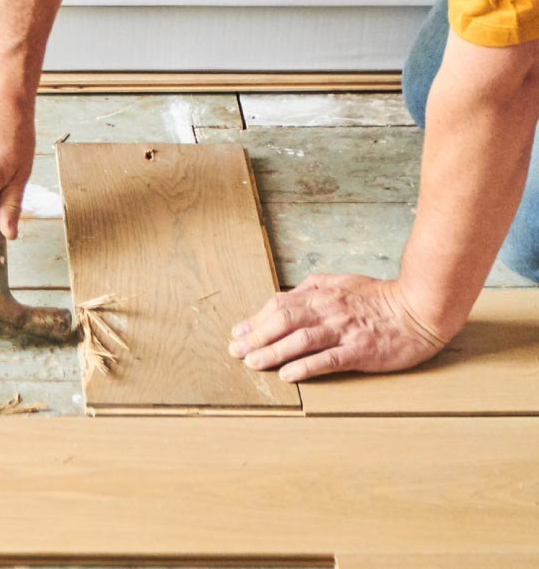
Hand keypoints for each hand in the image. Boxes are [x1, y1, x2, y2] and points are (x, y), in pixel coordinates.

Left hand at [228, 274, 448, 381]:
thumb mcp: (343, 282)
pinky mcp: (360, 351)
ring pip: (300, 340)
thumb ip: (314, 287)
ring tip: (252, 363)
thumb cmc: (381, 298)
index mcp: (322, 295)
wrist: (421, 309)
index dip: (255, 319)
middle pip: (283, 322)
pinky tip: (288, 375)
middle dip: (256, 337)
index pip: (279, 306)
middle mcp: (329, 311)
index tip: (238, 332)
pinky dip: (306, 367)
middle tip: (236, 352)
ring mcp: (344, 331)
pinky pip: (328, 359)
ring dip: (272, 352)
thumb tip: (286, 294)